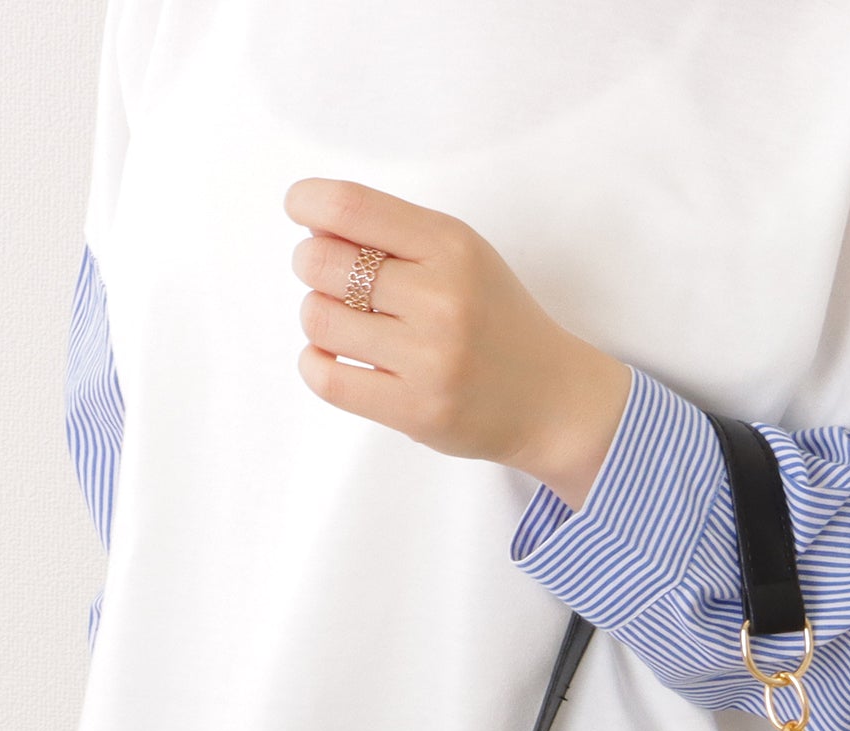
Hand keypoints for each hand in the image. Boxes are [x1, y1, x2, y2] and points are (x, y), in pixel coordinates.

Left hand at [284, 178, 631, 510]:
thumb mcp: (462, 256)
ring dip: (316, 317)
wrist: (550, 399)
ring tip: (343, 323)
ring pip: (318, 319)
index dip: (306, 201)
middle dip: (312, 264)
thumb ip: (396, 236)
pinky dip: (314, 362)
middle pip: (321, 262)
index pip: (350, 207)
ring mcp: (428, 359)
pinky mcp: (415, 410)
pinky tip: (332, 357)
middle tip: (329, 278)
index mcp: (451, 245)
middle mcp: (440, 298)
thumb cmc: (494, 320)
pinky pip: (327, 379)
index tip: (299, 208)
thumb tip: (312, 223)